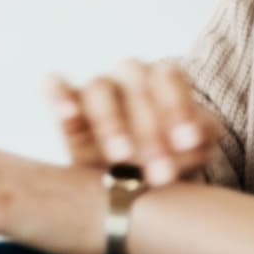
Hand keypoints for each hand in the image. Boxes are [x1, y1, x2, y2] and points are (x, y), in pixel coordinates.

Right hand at [46, 59, 217, 184]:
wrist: (131, 176)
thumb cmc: (167, 156)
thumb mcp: (191, 150)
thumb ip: (198, 139)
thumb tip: (193, 136)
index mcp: (160, 78)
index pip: (168, 78)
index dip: (178, 106)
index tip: (187, 141)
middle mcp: (126, 76)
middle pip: (135, 86)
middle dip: (149, 131)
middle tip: (160, 173)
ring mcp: (94, 87)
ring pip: (98, 88)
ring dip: (111, 122)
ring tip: (121, 156)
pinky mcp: (64, 102)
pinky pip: (55, 87)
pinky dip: (59, 95)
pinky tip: (68, 114)